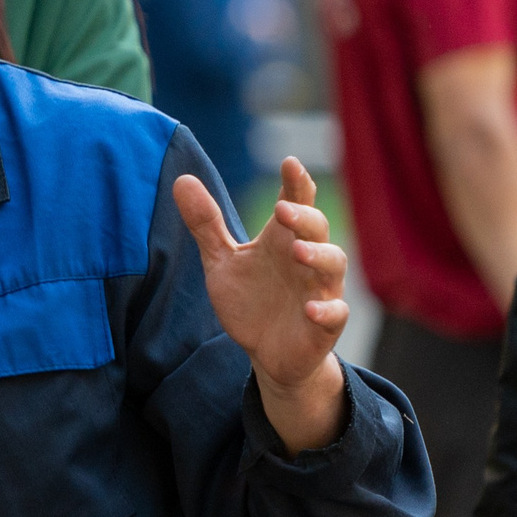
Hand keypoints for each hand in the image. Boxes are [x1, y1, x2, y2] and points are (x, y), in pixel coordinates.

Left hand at [173, 157, 348, 450]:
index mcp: (282, 239)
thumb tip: (181, 179)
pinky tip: (310, 309)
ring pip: (333, 263)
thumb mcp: (222, 262)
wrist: (268, 354)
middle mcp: (305, 259)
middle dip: (304, 216)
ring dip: (319, 255)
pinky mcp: (325, 325)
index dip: (295, 182)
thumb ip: (206, 224)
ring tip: (298, 251)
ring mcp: (319, 291)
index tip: (289, 162)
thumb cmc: (251, 301)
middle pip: (316, 227)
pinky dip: (326, 309)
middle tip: (282, 209)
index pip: (295, 202)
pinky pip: (335, 313)